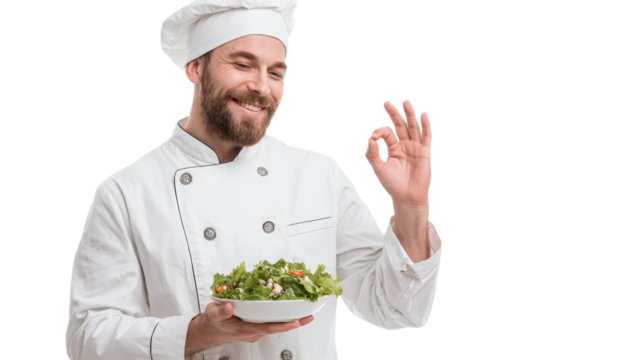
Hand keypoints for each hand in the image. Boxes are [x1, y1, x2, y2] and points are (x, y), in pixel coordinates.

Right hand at [185, 302, 313, 355]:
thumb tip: (230, 307)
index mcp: (245, 329)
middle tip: (308, 316)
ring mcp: (255, 330)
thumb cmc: (213, 322)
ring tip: (303, 312)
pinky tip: (287, 310)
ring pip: (275, 325)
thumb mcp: (213, 314)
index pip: (268, 328)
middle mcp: (253, 331)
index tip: (296, 322)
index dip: (283, 325)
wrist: (209, 330)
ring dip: (289, 319)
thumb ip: (221, 311)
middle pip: (276, 328)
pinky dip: (280, 317)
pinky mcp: (255, 326)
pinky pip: (270, 323)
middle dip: (293, 322)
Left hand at [365, 98, 432, 209]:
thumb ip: (372, 153)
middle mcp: (404, 145)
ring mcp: (415, 147)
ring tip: (406, 101)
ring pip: (413, 127)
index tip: (375, 136)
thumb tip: (370, 137)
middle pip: (400, 125)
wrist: (407, 197)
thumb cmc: (392, 184)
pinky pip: (426, 136)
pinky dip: (426, 126)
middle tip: (387, 102)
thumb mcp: (378, 168)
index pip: (387, 133)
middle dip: (394, 114)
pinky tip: (423, 115)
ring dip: (410, 114)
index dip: (380, 132)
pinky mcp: (425, 152)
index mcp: (393, 148)